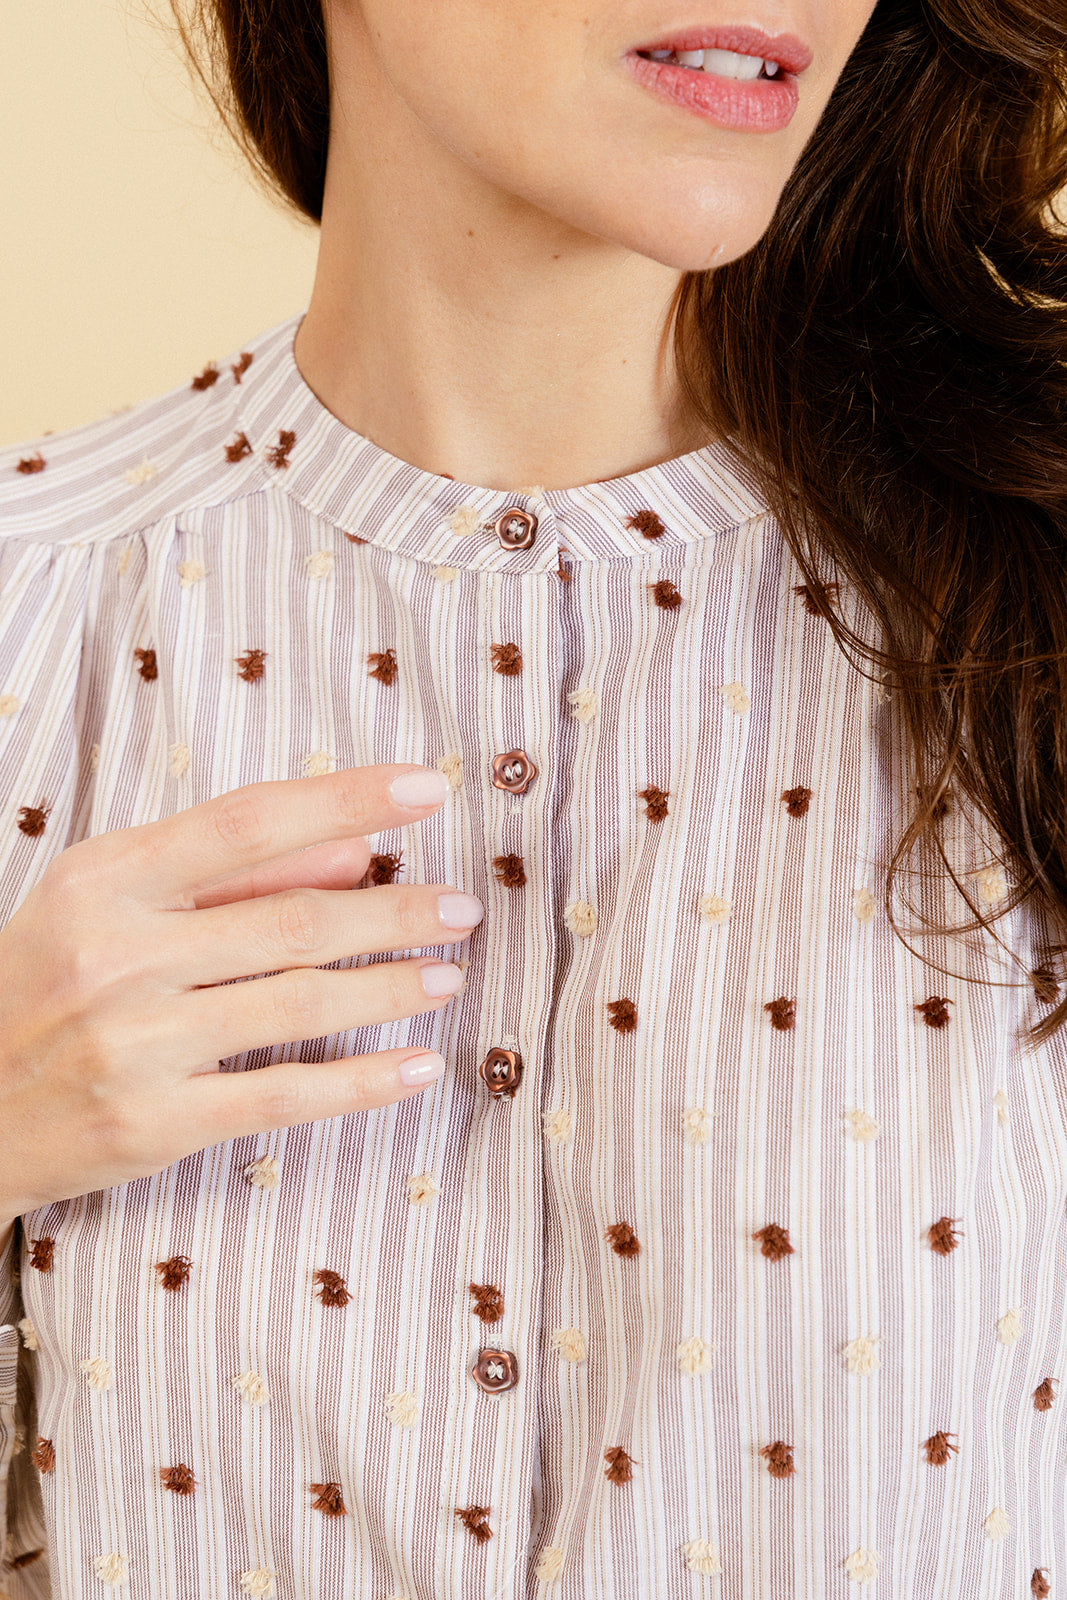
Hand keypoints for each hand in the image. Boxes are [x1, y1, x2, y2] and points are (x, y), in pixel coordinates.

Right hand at [0, 763, 481, 1222]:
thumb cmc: (46, 985)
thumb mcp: (112, 902)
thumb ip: (229, 873)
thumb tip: (355, 853)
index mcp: (106, 880)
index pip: (249, 822)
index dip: (348, 799)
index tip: (430, 786)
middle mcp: (118, 955)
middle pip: (292, 921)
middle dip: (396, 912)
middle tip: (463, 908)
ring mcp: (135, 1044)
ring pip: (299, 1006)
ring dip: (391, 988)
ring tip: (450, 976)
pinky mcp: (153, 1123)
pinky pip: (282, 1097)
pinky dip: (361, 1082)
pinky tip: (418, 1066)